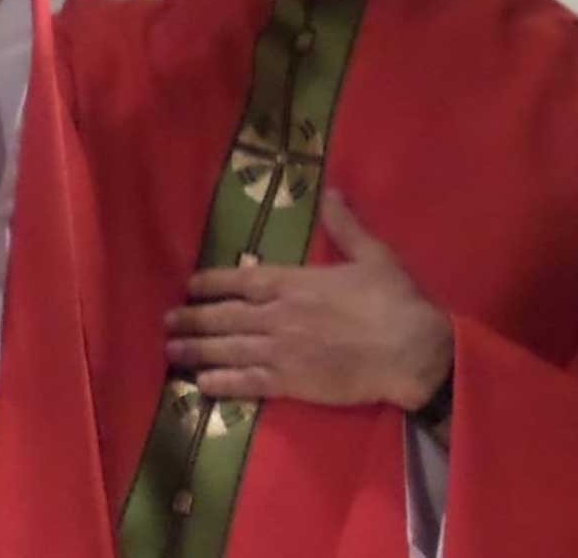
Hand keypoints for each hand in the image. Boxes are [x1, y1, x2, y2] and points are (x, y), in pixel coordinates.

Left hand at [164, 190, 452, 410]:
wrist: (410, 350)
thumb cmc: (393, 299)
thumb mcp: (372, 253)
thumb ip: (345, 225)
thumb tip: (331, 193)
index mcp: (295, 282)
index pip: (242, 280)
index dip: (212, 282)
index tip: (190, 285)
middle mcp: (279, 315)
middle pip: (226, 316)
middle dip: (193, 318)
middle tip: (167, 321)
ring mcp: (282, 351)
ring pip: (229, 349)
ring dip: (197, 350)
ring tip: (171, 351)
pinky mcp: (292, 384)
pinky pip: (248, 383)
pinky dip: (222, 383)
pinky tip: (201, 384)